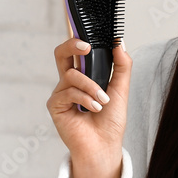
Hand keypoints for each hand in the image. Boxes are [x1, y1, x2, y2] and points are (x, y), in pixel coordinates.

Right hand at [46, 38, 131, 177]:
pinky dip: (85, 98)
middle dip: (72, 45)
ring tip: (103, 101)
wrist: (105, 146)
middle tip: (87, 47)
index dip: (78, 38)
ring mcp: (61, 94)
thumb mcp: (120, 89)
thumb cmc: (110, 121)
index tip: (91, 32)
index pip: (77, 52)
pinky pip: (68, 92)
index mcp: (83, 76)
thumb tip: (120, 42)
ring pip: (71, 75)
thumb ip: (121, 66)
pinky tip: (94, 109)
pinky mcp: (55, 106)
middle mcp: (69, 83)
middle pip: (61, 54)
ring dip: (91, 86)